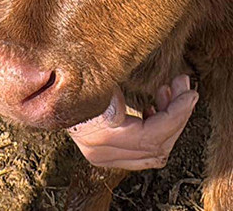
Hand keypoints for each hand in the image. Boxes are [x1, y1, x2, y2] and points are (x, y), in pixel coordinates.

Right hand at [66, 75, 198, 169]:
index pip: (152, 135)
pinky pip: (143, 153)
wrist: (42, 88)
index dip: (177, 114)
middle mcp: (103, 153)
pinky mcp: (107, 153)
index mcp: (101, 135)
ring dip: (170, 124)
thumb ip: (119, 87)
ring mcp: (104, 156)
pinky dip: (158, 133)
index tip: (190, 93)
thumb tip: (152, 95)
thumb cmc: (70, 75)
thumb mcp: (96, 75)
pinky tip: (157, 106)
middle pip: (158, 147)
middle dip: (179, 117)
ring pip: (154, 153)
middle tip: (186, 88)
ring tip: (171, 92)